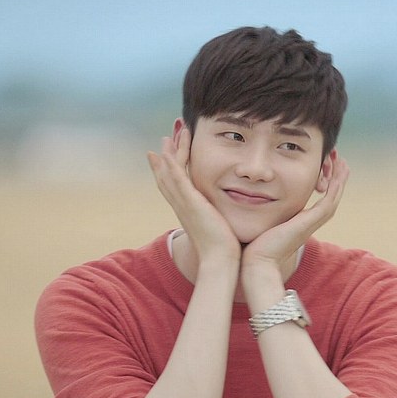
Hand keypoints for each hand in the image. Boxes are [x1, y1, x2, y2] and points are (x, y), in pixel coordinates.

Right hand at [147, 127, 240, 262]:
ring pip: (170, 174)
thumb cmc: (225, 249)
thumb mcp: (221, 228)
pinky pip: (177, 180)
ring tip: (169, 136)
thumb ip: (222, 218)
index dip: (170, 170)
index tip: (168, 153)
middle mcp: (182, 206)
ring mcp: (184, 204)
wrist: (220, 261)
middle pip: (167, 177)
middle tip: (165, 139)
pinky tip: (168, 152)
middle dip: (165, 157)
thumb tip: (231, 216)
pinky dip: (170, 166)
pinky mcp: (191, 203)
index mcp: (190, 210)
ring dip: (169, 154)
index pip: (176, 185)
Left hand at [242, 153, 349, 274]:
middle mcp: (308, 223)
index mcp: (299, 223)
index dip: (323, 184)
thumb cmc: (253, 246)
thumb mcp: (260, 224)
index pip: (318, 201)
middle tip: (339, 161)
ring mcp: (311, 223)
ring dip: (338, 179)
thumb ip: (259, 213)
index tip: (324, 168)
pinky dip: (335, 187)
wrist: (258, 262)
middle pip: (330, 197)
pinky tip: (337, 174)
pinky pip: (328, 201)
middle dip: (335, 178)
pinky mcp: (309, 222)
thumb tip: (243, 200)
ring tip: (342, 162)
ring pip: (333, 197)